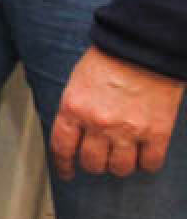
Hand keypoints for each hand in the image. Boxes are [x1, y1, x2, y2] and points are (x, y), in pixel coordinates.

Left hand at [48, 46, 183, 179]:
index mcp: (74, 107)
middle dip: (94, 163)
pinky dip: (147, 163)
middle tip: (99, 158)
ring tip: (121, 155)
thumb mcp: (78, 81)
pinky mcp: (156, 133)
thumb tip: (72, 131)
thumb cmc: (109, 58)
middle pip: (92, 163)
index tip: (67, 172)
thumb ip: (75, 108)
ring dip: (119, 165)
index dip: (63, 165)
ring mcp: (128, 130)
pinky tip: (144, 155)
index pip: (62, 147)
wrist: (142, 46)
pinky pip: (150, 164)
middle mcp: (98, 123)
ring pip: (120, 169)